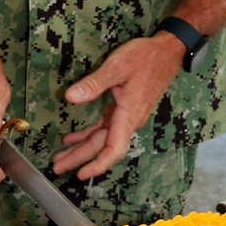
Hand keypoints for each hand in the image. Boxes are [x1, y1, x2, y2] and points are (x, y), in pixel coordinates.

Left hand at [51, 34, 184, 180]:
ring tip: (61, 158)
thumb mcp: (117, 66)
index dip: (98, 164)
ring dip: (82, 148)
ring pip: (102, 138)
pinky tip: (73, 138)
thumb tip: (70, 97)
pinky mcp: (125, 108)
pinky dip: (88, 134)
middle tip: (58, 168)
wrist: (167, 51)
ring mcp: (127, 115)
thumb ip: (94, 84)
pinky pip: (105, 127)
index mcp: (128, 115)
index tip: (82, 174)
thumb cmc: (146, 58)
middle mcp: (128, 120)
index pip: (114, 149)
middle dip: (80, 159)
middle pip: (102, 146)